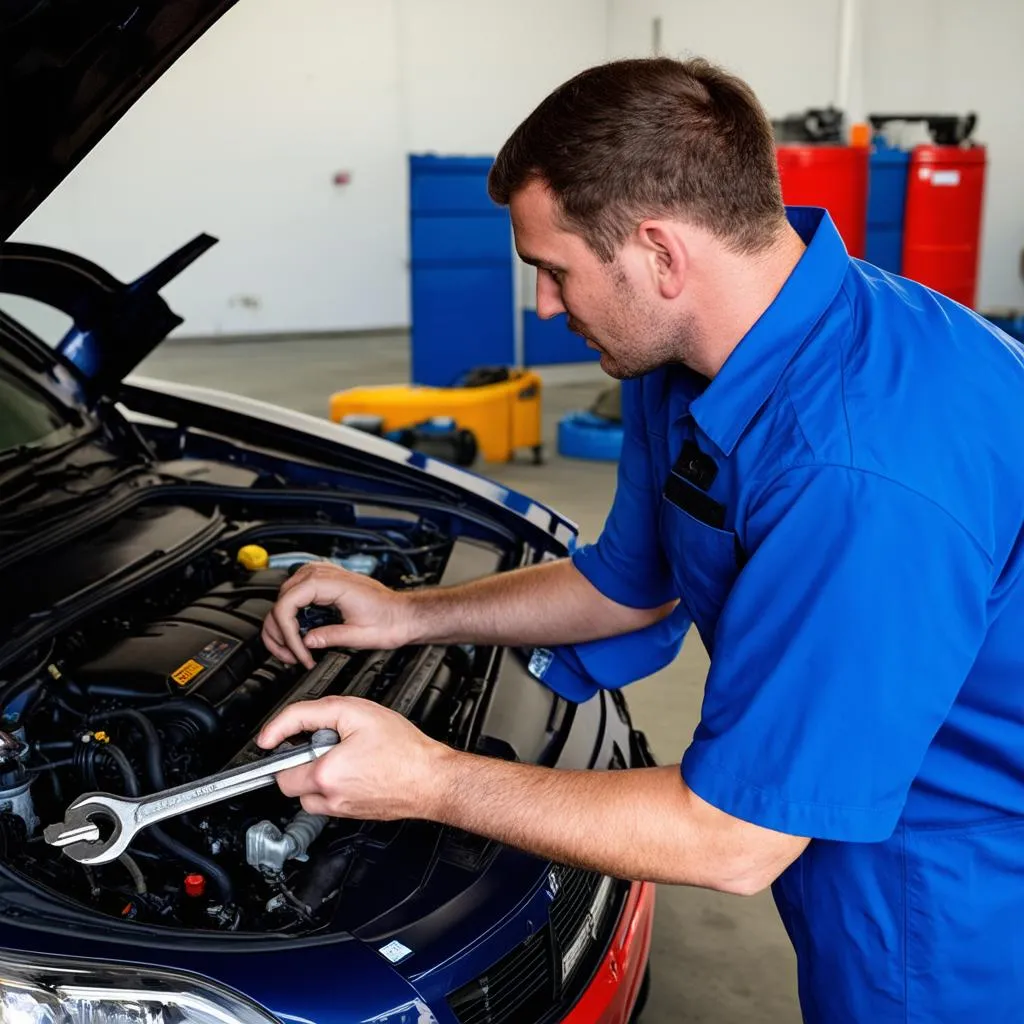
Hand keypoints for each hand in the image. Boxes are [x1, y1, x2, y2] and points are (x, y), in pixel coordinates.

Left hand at [257, 696, 452, 820]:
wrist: (432, 778)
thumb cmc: (404, 748)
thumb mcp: (354, 710)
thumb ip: (309, 714)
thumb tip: (276, 732)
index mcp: (324, 775)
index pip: (279, 771)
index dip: (279, 748)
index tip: (273, 742)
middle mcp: (329, 799)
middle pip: (291, 786)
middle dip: (300, 763)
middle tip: (324, 744)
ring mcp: (342, 811)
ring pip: (310, 796)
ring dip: (317, 776)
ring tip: (344, 756)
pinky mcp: (354, 815)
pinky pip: (330, 801)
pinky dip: (334, 785)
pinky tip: (357, 768)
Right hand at [262, 562, 416, 668]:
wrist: (403, 614)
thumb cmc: (390, 620)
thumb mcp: (361, 635)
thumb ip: (331, 637)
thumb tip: (306, 642)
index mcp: (332, 583)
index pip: (287, 603)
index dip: (286, 632)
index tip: (297, 651)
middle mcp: (324, 574)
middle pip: (281, 601)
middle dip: (281, 633)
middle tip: (293, 656)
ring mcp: (322, 575)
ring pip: (283, 597)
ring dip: (281, 626)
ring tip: (293, 650)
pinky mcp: (322, 582)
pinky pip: (294, 594)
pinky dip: (290, 616)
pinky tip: (296, 634)